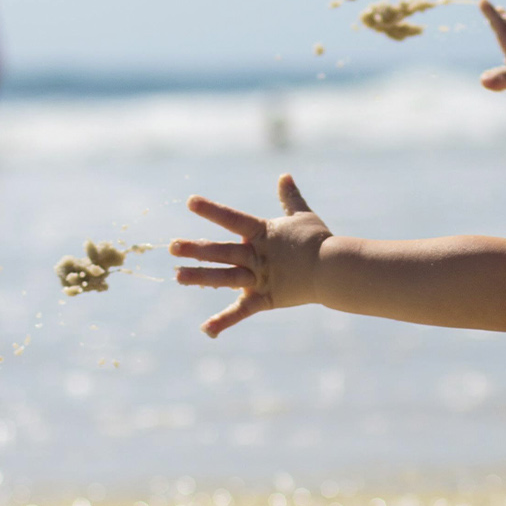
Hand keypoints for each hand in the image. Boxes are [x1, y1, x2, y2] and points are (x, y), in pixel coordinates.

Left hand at [170, 174, 333, 336]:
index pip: (232, 219)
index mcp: (262, 234)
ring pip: (225, 278)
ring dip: (201, 277)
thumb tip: (284, 176)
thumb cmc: (319, 241)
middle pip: (222, 251)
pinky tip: (206, 330)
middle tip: (171, 247)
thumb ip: (289, 197)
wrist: (334, 269)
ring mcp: (259, 278)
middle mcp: (257, 255)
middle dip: (196, 249)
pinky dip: (224, 321)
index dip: (211, 210)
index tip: (190, 202)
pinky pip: (242, 311)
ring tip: (177, 276)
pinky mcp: (265, 298)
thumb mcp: (302, 215)